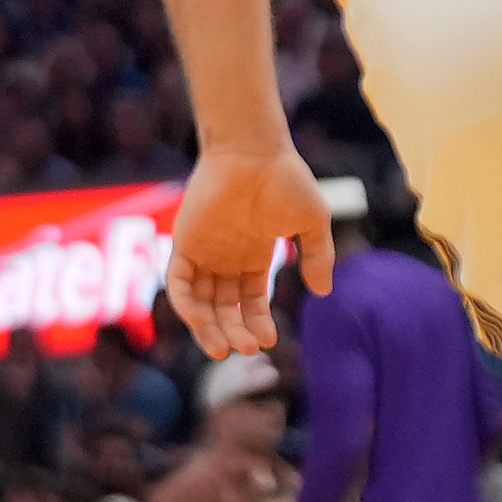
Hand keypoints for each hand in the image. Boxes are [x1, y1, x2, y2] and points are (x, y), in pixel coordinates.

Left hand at [166, 142, 334, 355]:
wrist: (254, 151)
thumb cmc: (287, 179)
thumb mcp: (312, 222)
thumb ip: (318, 256)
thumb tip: (323, 292)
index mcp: (254, 255)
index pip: (251, 301)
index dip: (258, 323)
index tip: (269, 342)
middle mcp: (226, 258)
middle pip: (224, 308)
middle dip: (233, 332)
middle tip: (245, 350)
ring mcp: (204, 252)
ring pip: (200, 303)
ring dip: (209, 328)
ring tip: (223, 349)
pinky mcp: (183, 244)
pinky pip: (178, 284)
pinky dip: (186, 306)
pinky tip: (202, 321)